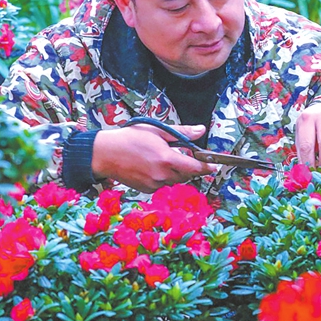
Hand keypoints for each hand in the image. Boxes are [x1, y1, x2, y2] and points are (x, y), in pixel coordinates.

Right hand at [91, 123, 215, 192]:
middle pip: (186, 175)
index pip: (195, 167)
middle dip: (189, 167)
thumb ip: (181, 132)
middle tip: (182, 155)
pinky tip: (153, 167)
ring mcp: (154, 184)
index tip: (214, 166)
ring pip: (175, 181)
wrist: (105, 153)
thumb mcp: (157, 130)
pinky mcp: (147, 189)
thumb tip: (200, 131)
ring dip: (176, 172)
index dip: (206, 167)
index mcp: (166, 159)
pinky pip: (162, 185)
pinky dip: (163, 177)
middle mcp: (162, 175)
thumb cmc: (130, 138)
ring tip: (163, 159)